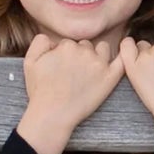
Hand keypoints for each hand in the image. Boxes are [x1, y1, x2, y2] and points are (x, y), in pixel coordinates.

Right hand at [18, 34, 125, 153]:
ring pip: (103, 49)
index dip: (65, 55)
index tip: (62, 68)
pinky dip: (124, 56)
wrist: (52, 114)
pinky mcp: (110, 78)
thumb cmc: (40, 90)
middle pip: (86, 45)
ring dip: (98, 55)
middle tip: (74, 73)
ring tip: (89, 72)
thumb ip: (39, 42)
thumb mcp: (30, 62)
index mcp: (67, 46)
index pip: (69, 43)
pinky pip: (122, 61)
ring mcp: (99, 64)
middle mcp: (84, 52)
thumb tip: (51, 38)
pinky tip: (123, 56)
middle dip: (81, 55)